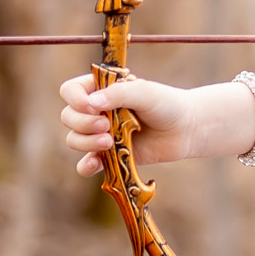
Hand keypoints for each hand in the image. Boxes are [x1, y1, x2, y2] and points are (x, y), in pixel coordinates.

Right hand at [59, 72, 197, 175]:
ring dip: (86, 142)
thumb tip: (91, 103)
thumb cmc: (166, 104)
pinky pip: (86, 164)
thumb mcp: (145, 92)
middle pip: (68, 117)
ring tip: (109, 143)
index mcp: (101, 89)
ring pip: (74, 139)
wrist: (185, 129)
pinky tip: (93, 165)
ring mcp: (101, 133)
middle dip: (83, 123)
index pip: (70, 91)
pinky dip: (85, 166)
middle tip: (107, 126)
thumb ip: (119, 94)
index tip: (92, 106)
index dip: (75, 99)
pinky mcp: (109, 155)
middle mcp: (97, 111)